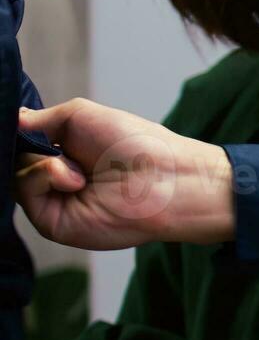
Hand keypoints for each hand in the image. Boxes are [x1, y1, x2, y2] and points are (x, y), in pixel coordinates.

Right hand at [14, 99, 235, 248]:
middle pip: (15, 160)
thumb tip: (12, 119)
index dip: (21, 134)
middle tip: (61, 146)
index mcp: (64, 154)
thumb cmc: (135, 143)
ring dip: (43, 162)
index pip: (23, 144)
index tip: (23, 125)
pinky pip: (24, 193)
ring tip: (79, 168)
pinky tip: (74, 179)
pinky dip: (44, 177)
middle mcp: (56, 179)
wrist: (163, 177)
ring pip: (15, 175)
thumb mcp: (80, 116)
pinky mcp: (52, 223)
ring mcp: (54, 202)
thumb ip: (40, 119)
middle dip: (31, 146)